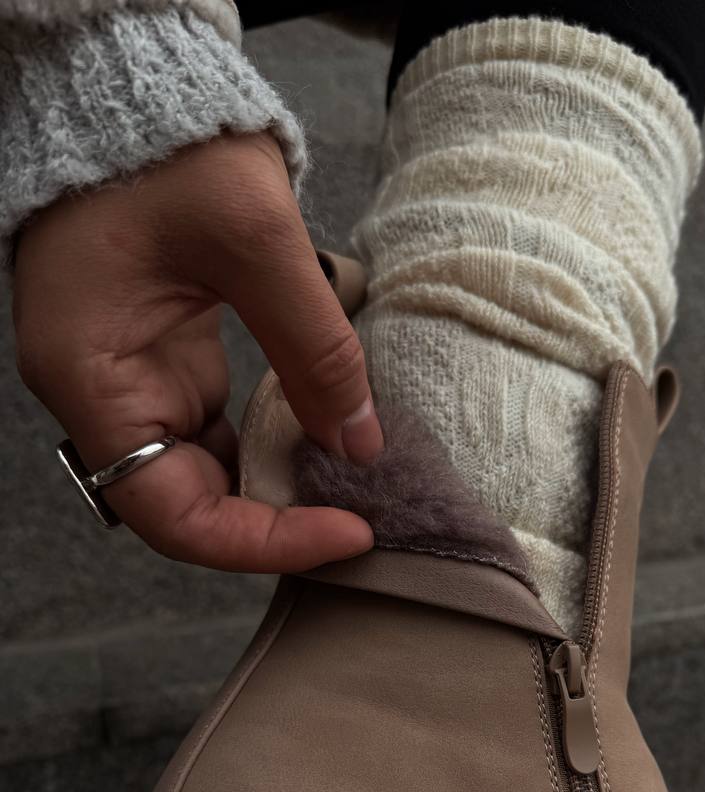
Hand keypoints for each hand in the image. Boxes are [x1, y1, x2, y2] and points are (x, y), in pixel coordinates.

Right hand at [12, 132, 380, 571]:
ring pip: (206, 476)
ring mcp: (135, 380)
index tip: (347, 532)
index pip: (172, 515)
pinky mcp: (168, 361)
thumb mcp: (255, 241)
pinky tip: (324, 440)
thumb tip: (361, 443)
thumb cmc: (169, 146)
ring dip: (276, 488)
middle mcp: (103, 394)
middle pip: (188, 507)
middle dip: (276, 523)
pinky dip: (271, 444)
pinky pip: (217, 432)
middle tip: (360, 517)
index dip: (260, 541)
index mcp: (93, 377)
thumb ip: (314, 351)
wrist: (137, 87)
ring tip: (352, 488)